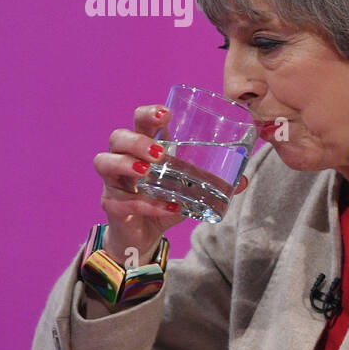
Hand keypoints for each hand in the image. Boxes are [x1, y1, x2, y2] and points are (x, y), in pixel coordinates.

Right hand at [93, 104, 249, 266]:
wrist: (144, 235)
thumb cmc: (165, 201)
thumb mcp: (191, 190)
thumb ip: (215, 183)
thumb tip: (244, 180)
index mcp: (144, 148)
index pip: (139, 121)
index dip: (148, 114)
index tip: (166, 114)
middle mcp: (124, 159)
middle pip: (118, 137)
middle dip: (136, 140)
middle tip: (159, 151)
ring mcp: (114, 182)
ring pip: (104, 162)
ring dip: (126, 163)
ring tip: (147, 170)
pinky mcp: (112, 206)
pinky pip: (123, 202)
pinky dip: (147, 204)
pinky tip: (169, 207)